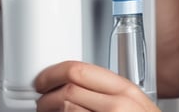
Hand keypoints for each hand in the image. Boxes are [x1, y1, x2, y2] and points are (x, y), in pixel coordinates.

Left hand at [35, 61, 159, 111]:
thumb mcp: (137, 106)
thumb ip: (112, 93)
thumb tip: (78, 86)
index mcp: (126, 91)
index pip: (80, 70)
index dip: (53, 73)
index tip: (44, 79)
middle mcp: (117, 107)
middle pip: (67, 91)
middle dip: (46, 96)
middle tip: (42, 100)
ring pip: (65, 110)